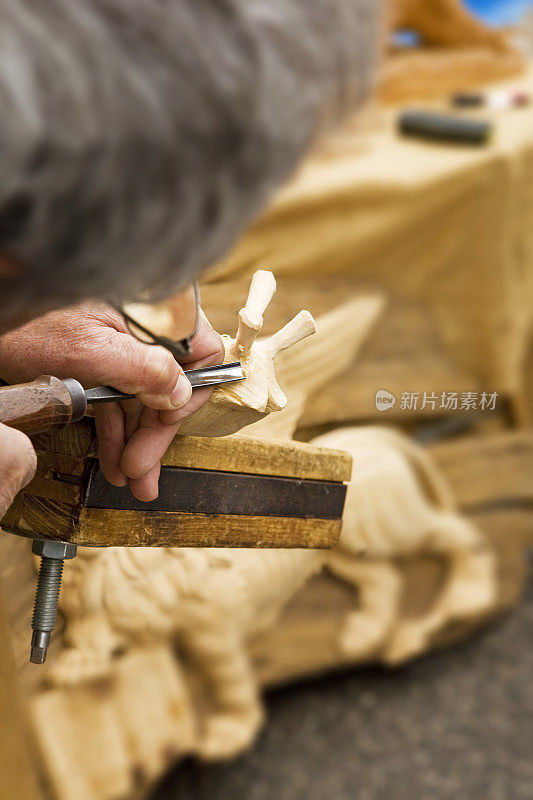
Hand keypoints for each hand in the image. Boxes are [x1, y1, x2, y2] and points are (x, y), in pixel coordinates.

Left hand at [0, 304, 223, 500]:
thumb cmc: (35, 322)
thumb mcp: (91, 349)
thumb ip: (143, 370)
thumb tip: (180, 394)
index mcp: (157, 315)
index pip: (204, 354)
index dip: (192, 392)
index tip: (167, 421)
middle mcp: (149, 331)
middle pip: (172, 387)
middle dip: (156, 434)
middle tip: (141, 472)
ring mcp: (127, 349)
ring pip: (147, 401)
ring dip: (139, 442)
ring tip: (130, 478)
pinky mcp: (107, 365)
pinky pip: (123, 401)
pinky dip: (120, 432)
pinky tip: (116, 460)